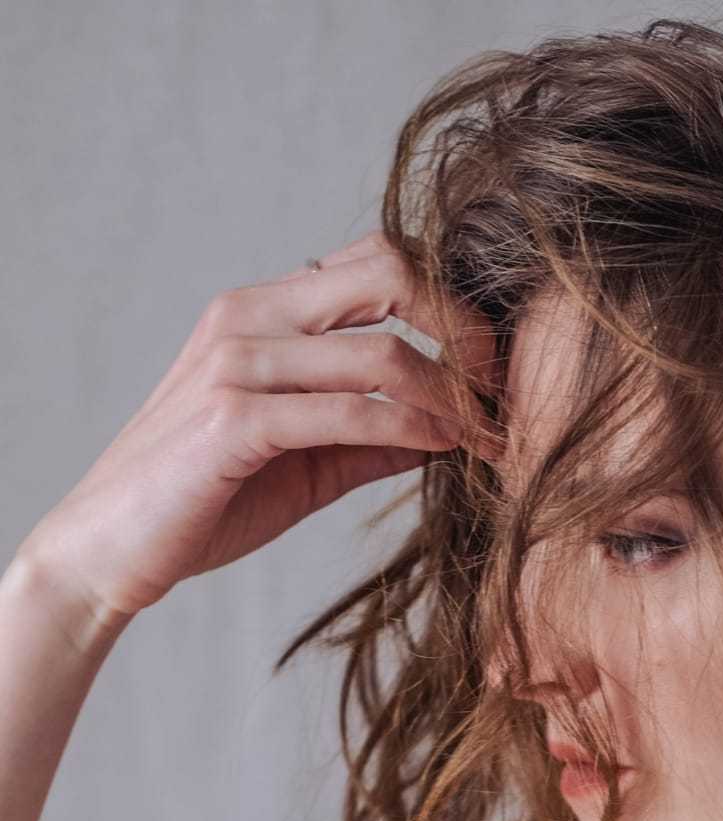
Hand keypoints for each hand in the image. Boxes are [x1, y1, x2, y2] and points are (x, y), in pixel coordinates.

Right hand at [20, 230, 498, 624]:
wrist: (110, 549)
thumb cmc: (207, 499)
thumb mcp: (308, 460)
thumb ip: (375, 435)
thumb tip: (453, 429)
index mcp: (265, 310)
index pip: (377, 261)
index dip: (450, 300)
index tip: (494, 364)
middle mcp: (250, 316)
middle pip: (389, 271)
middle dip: (465, 326)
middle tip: (504, 387)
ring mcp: (237, 362)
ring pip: (381, 350)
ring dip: (454, 396)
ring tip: (492, 437)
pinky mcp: (232, 420)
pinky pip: (351, 411)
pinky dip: (413, 430)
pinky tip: (447, 450)